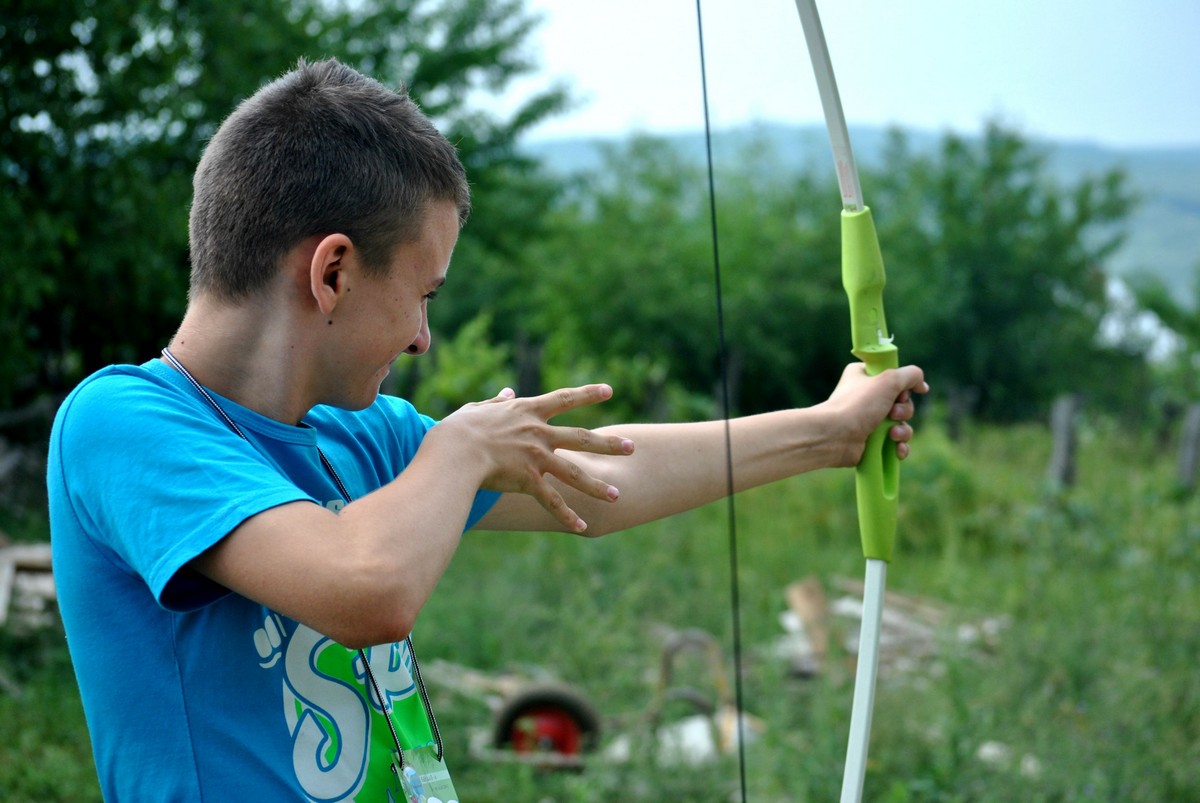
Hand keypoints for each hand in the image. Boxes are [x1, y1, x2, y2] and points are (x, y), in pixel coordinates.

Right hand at [435, 384, 634, 531]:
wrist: (453, 454)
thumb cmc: (457, 431)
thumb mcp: (476, 409)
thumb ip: (496, 402)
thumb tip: (508, 392)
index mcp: (526, 412)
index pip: (563, 399)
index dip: (587, 394)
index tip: (609, 390)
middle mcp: (538, 433)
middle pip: (582, 438)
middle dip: (609, 444)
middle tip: (632, 447)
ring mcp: (536, 457)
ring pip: (575, 473)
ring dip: (598, 486)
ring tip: (618, 495)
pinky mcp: (529, 481)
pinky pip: (552, 502)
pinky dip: (567, 515)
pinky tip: (583, 527)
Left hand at [823, 363, 928, 465]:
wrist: (834, 437)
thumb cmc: (858, 405)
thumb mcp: (888, 380)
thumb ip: (910, 375)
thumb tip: (921, 383)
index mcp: (864, 376)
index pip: (894, 377)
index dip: (904, 386)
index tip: (904, 393)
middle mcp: (865, 397)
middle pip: (902, 402)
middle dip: (904, 410)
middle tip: (892, 414)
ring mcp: (868, 421)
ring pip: (901, 424)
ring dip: (903, 430)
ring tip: (892, 434)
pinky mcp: (870, 442)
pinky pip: (894, 444)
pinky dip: (899, 447)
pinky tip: (896, 449)